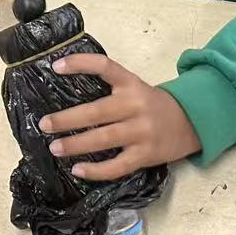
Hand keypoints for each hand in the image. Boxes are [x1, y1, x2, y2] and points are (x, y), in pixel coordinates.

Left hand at [39, 54, 199, 180]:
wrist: (191, 122)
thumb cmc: (152, 106)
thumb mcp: (135, 88)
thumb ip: (111, 89)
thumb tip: (68, 95)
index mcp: (131, 83)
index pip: (105, 67)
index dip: (81, 64)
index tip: (56, 66)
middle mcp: (135, 105)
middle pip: (97, 111)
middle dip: (67, 119)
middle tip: (44, 124)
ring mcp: (141, 131)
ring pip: (104, 139)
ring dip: (76, 144)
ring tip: (55, 148)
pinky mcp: (146, 155)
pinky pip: (117, 166)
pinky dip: (96, 171)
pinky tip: (78, 170)